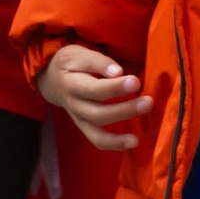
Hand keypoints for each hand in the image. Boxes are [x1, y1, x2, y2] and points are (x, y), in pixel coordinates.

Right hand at [35, 42, 150, 150]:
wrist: (51, 78)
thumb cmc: (71, 63)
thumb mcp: (79, 54)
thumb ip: (98, 61)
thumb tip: (118, 72)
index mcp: (70, 83)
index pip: (93, 88)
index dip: (114, 87)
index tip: (135, 81)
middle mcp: (73, 104)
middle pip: (97, 113)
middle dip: (124, 110)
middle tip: (148, 101)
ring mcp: (77, 118)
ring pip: (96, 130)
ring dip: (120, 131)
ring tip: (142, 126)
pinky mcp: (83, 126)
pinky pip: (96, 140)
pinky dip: (114, 144)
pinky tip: (133, 142)